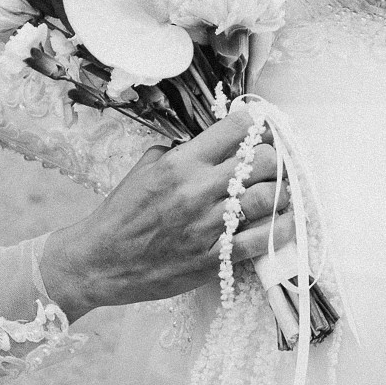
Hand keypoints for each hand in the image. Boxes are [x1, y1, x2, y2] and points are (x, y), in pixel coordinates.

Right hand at [38, 112, 295, 319]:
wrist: (102, 261)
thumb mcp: (146, 167)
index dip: (256, 124)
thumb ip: (182, 150)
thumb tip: (214, 143)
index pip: (236, 128)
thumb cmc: (122, 213)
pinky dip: (280, 228)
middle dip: (274, 157)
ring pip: (268, 197)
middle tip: (271, 163)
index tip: (261, 129)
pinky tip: (283, 221)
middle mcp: (199, 189)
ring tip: (278, 191)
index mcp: (182, 162)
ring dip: (280, 191)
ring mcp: (208, 224)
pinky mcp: (214, 257)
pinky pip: (262, 240)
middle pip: (263, 160)